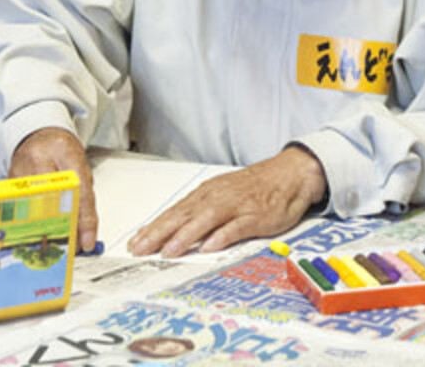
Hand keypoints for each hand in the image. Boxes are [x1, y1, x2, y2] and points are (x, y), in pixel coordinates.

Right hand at [11, 128, 96, 250]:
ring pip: (35, 209)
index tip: (87, 242)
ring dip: (47, 229)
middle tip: (71, 247)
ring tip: (57, 242)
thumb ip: (84, 197)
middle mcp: (39, 160)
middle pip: (52, 203)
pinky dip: (34, 222)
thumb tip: (86, 233)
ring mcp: (21, 171)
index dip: (84, 219)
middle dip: (63, 229)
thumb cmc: (61, 149)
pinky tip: (40, 229)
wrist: (37, 134)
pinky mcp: (9, 183)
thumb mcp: (80, 166)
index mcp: (64, 153)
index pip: (78, 190)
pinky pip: (22, 208)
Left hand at [128, 146, 324, 257]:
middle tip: (141, 249)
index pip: (175, 212)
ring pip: (206, 220)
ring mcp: (236, 206)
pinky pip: (236, 227)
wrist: (289, 173)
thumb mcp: (222, 195)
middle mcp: (217, 198)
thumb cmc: (254, 188)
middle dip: (160, 233)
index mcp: (207, 194)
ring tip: (169, 250)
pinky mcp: (255, 216)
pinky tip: (210, 246)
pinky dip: (222, 236)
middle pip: (184, 216)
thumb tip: (173, 230)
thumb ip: (200, 212)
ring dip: (186, 235)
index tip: (135, 242)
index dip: (154, 227)